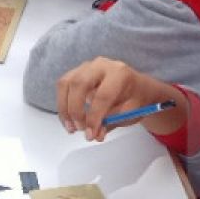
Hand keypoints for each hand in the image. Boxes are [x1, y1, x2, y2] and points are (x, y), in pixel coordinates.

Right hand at [56, 57, 183, 142]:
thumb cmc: (135, 99)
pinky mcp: (77, 72)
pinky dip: (62, 104)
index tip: (91, 135)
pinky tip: (68, 119)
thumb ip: (111, 122)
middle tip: (79, 129)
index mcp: (119, 73)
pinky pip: (63, 85)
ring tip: (71, 128)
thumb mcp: (129, 113)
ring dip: (65, 108)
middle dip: (75, 109)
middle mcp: (101, 65)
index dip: (94, 117)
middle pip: (80, 83)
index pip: (103, 95)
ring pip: (67, 83)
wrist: (137, 87)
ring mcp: (87, 66)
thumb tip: (95, 135)